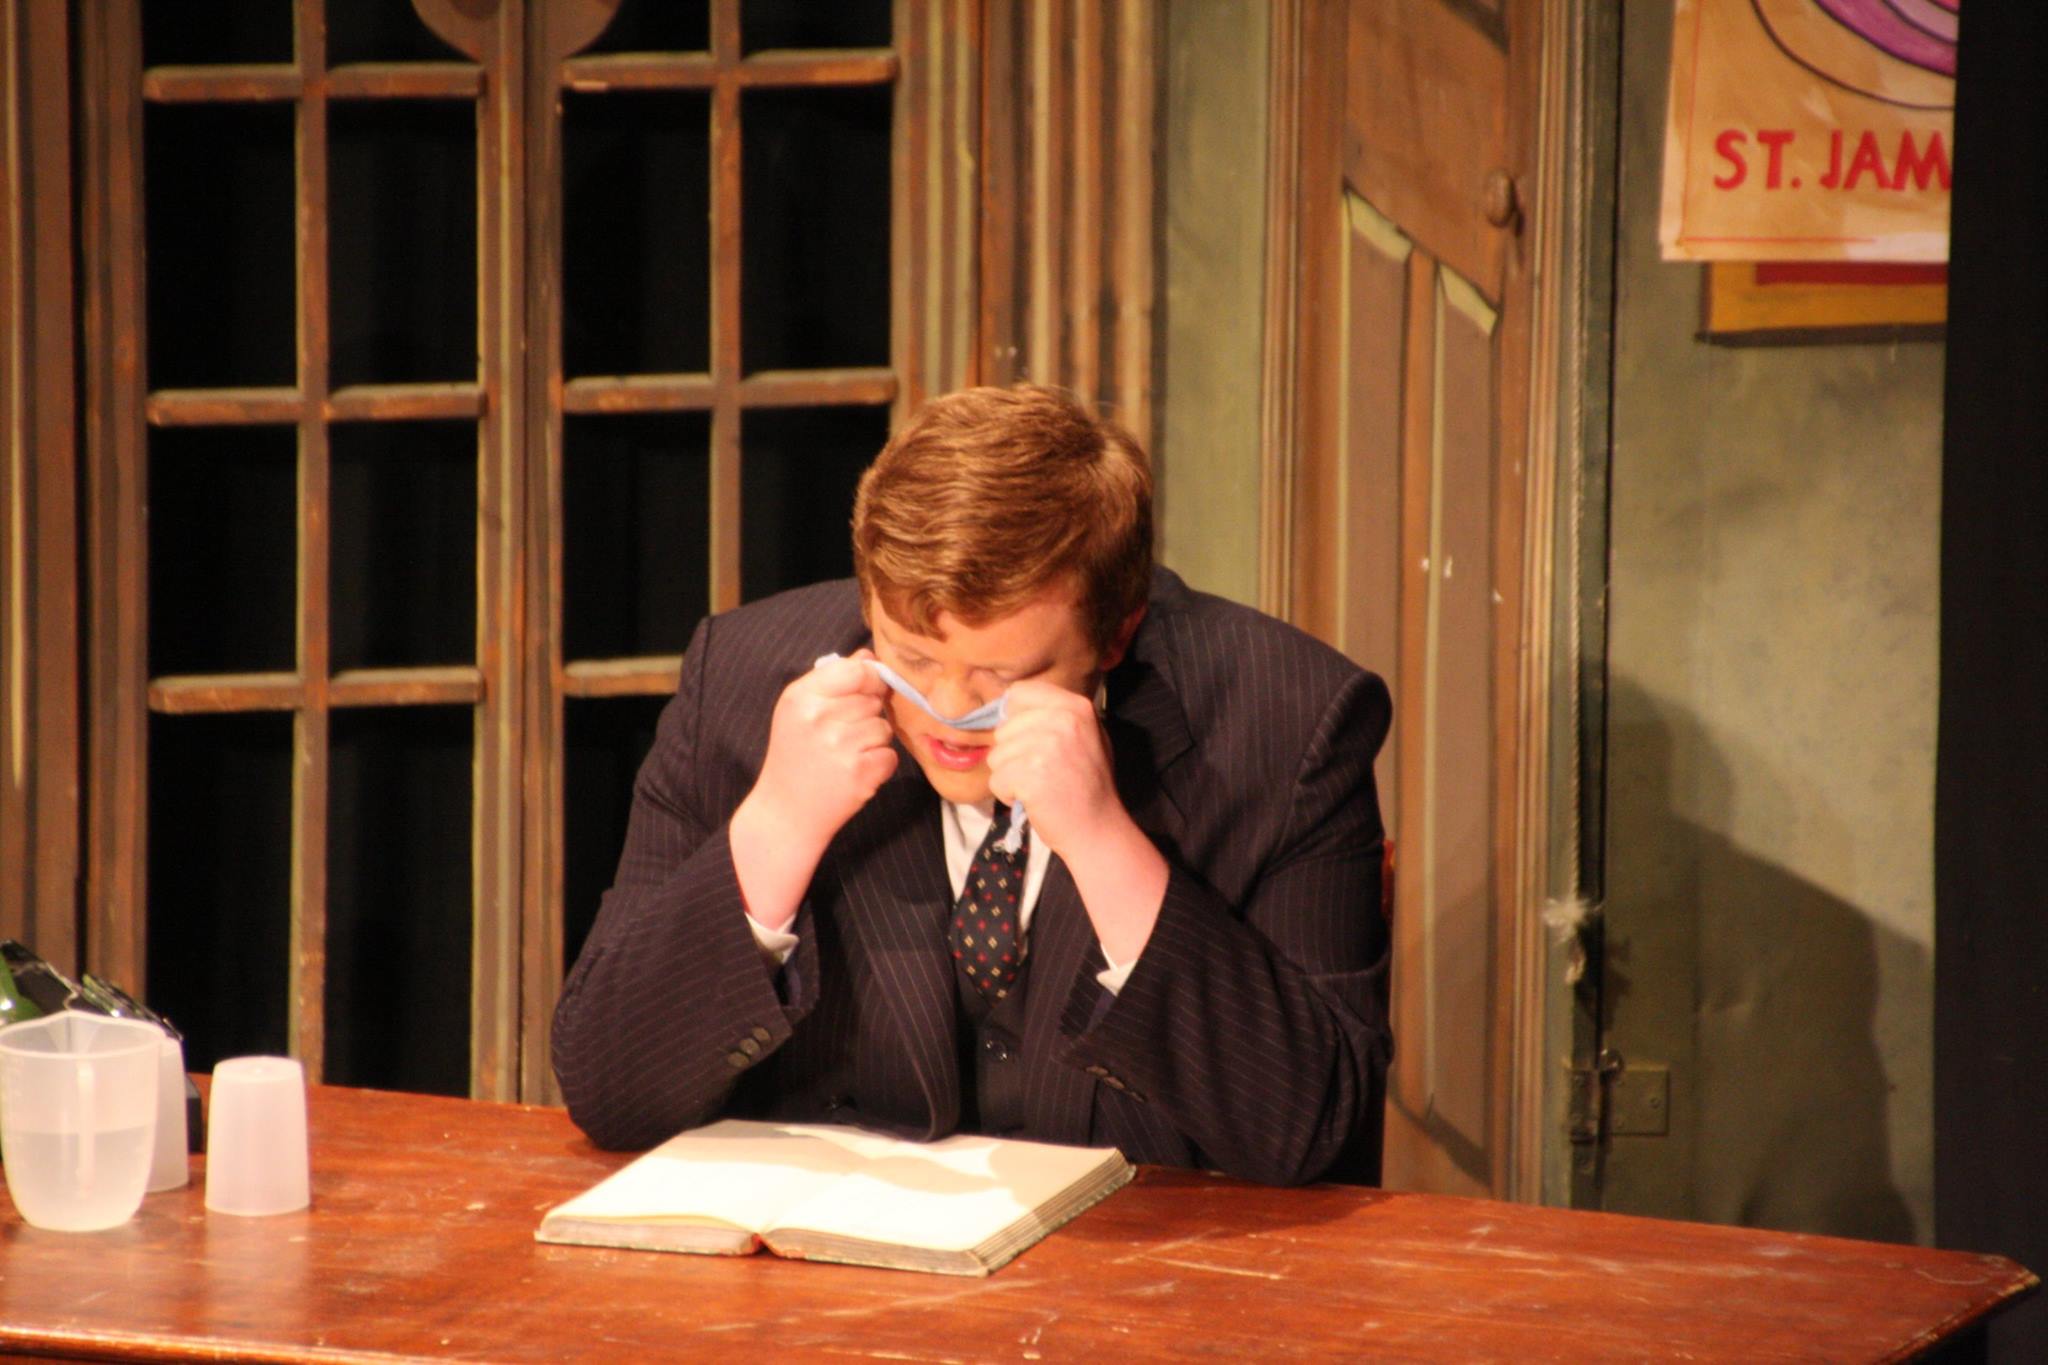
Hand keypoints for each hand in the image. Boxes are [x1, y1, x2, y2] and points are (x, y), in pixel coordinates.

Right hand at [748, 651, 896, 850]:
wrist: (786, 813)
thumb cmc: (794, 757)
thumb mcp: (799, 711)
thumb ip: (833, 679)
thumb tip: (869, 655)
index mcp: (801, 697)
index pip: (856, 670)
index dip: (868, 680)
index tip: (862, 694)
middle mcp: (819, 718)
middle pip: (873, 699)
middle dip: (866, 715)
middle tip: (840, 736)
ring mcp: (840, 747)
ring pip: (884, 727)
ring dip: (873, 741)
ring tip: (845, 755)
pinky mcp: (860, 773)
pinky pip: (890, 755)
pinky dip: (878, 766)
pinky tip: (854, 773)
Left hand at [987, 681, 1166, 963]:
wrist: (1098, 829)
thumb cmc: (1088, 785)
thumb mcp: (1085, 736)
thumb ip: (1053, 716)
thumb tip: (1008, 705)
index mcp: (1076, 706)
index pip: (1019, 694)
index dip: (1016, 719)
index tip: (1029, 741)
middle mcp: (1063, 720)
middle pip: (1004, 728)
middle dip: (1012, 754)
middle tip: (1040, 773)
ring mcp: (1047, 746)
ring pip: (996, 755)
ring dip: (1010, 776)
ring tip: (1039, 787)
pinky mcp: (1031, 774)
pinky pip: (997, 780)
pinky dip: (1008, 795)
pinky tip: (1033, 800)